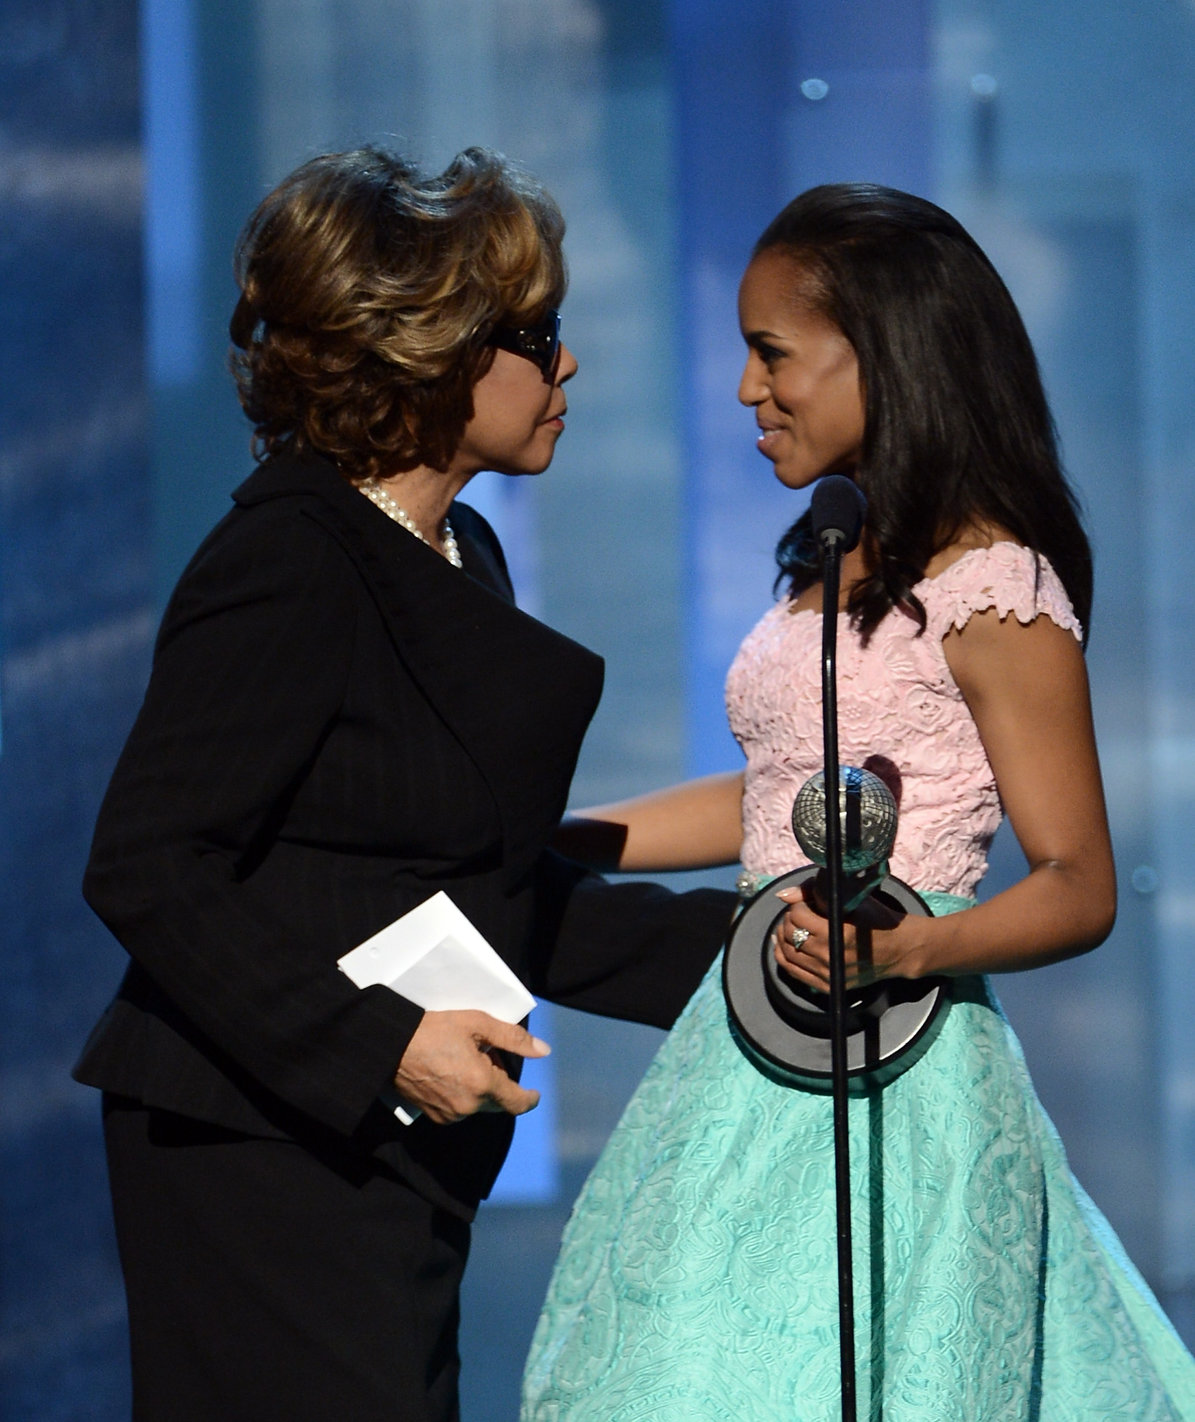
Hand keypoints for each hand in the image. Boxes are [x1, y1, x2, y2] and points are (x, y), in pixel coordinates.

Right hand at [393, 1010, 549, 1124]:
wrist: (391, 1046)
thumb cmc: (434, 1030)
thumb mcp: (478, 1024)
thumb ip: (513, 1038)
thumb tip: (543, 1051)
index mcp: (482, 1084)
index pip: (517, 1103)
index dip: (529, 1098)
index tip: (534, 1094)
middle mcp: (468, 1105)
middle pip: (497, 1101)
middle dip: (499, 1081)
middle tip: (487, 1054)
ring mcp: (450, 1114)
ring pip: (478, 1104)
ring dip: (481, 1087)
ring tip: (466, 1060)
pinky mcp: (435, 1116)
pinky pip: (459, 1108)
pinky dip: (463, 1094)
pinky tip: (452, 1073)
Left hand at [771, 883, 908, 993]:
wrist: (901, 950)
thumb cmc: (878, 919)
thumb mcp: (853, 899)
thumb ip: (816, 893)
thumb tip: (783, 895)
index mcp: (838, 932)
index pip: (798, 916)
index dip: (798, 905)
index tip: (806, 902)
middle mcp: (831, 956)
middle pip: (790, 934)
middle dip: (789, 919)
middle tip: (797, 912)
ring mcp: (828, 974)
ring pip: (788, 953)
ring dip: (783, 936)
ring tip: (789, 926)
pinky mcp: (828, 986)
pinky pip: (793, 971)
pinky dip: (783, 956)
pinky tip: (783, 944)